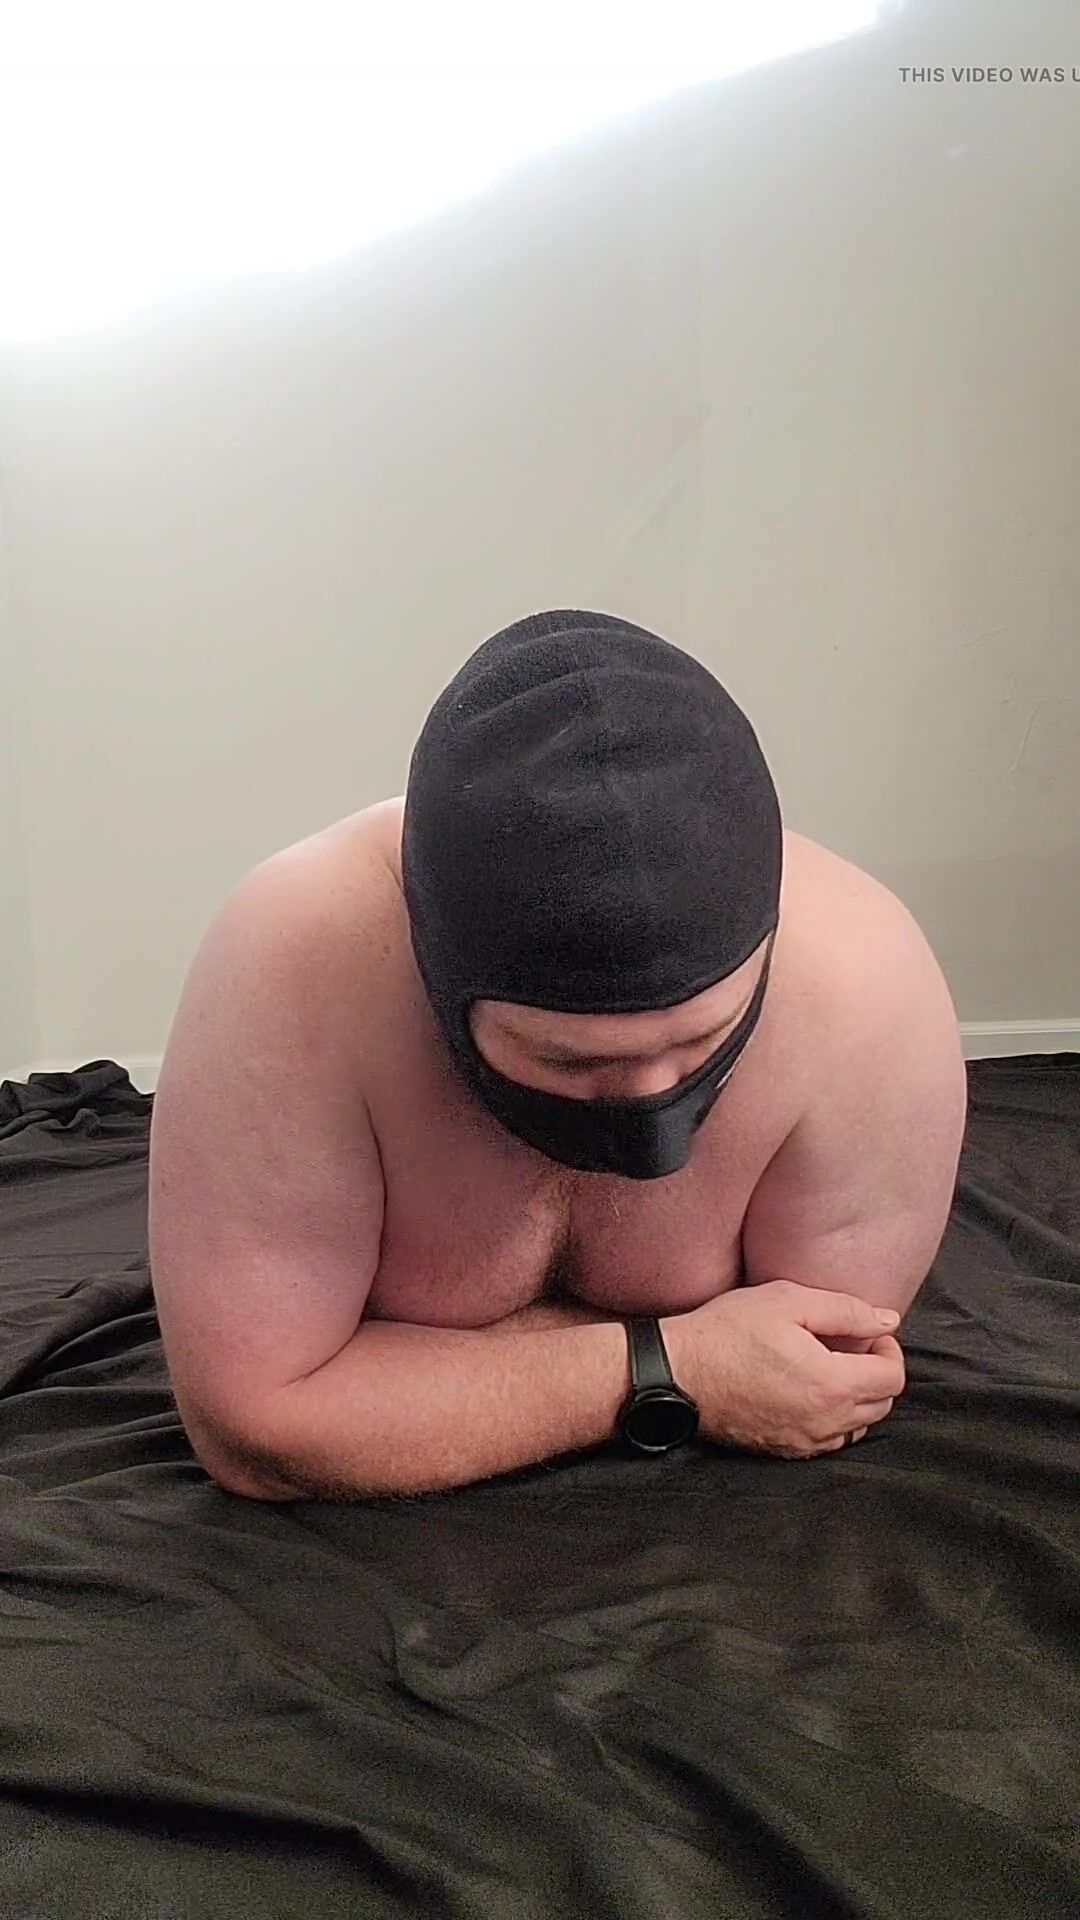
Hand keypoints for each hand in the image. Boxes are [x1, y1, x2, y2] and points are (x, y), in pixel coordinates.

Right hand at [663, 1279, 905, 1458]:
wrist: (678, 1373)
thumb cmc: (727, 1331)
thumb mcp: (787, 1301)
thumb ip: (846, 1310)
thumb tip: (887, 1321)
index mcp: (832, 1383)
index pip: (893, 1377)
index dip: (888, 1350)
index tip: (866, 1335)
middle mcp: (825, 1421)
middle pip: (882, 1405)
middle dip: (876, 1373)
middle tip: (849, 1347)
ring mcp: (805, 1441)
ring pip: (859, 1426)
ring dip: (857, 1398)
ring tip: (829, 1369)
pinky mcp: (785, 1451)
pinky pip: (830, 1441)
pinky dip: (833, 1419)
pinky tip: (808, 1393)